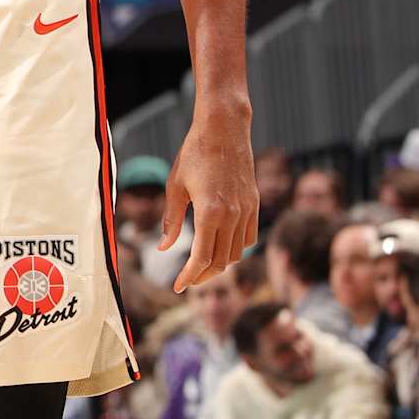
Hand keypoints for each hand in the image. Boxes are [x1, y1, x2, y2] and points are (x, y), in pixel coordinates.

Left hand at [161, 98, 256, 291]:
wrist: (224, 131)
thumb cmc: (194, 155)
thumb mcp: (175, 187)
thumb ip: (171, 220)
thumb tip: (164, 248)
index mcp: (210, 212)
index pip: (202, 258)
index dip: (189, 276)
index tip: (178, 287)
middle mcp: (232, 215)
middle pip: (221, 262)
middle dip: (203, 276)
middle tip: (187, 281)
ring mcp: (247, 211)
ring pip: (237, 253)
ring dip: (220, 264)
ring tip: (201, 266)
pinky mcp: (255, 205)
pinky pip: (249, 238)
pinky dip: (235, 249)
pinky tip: (220, 246)